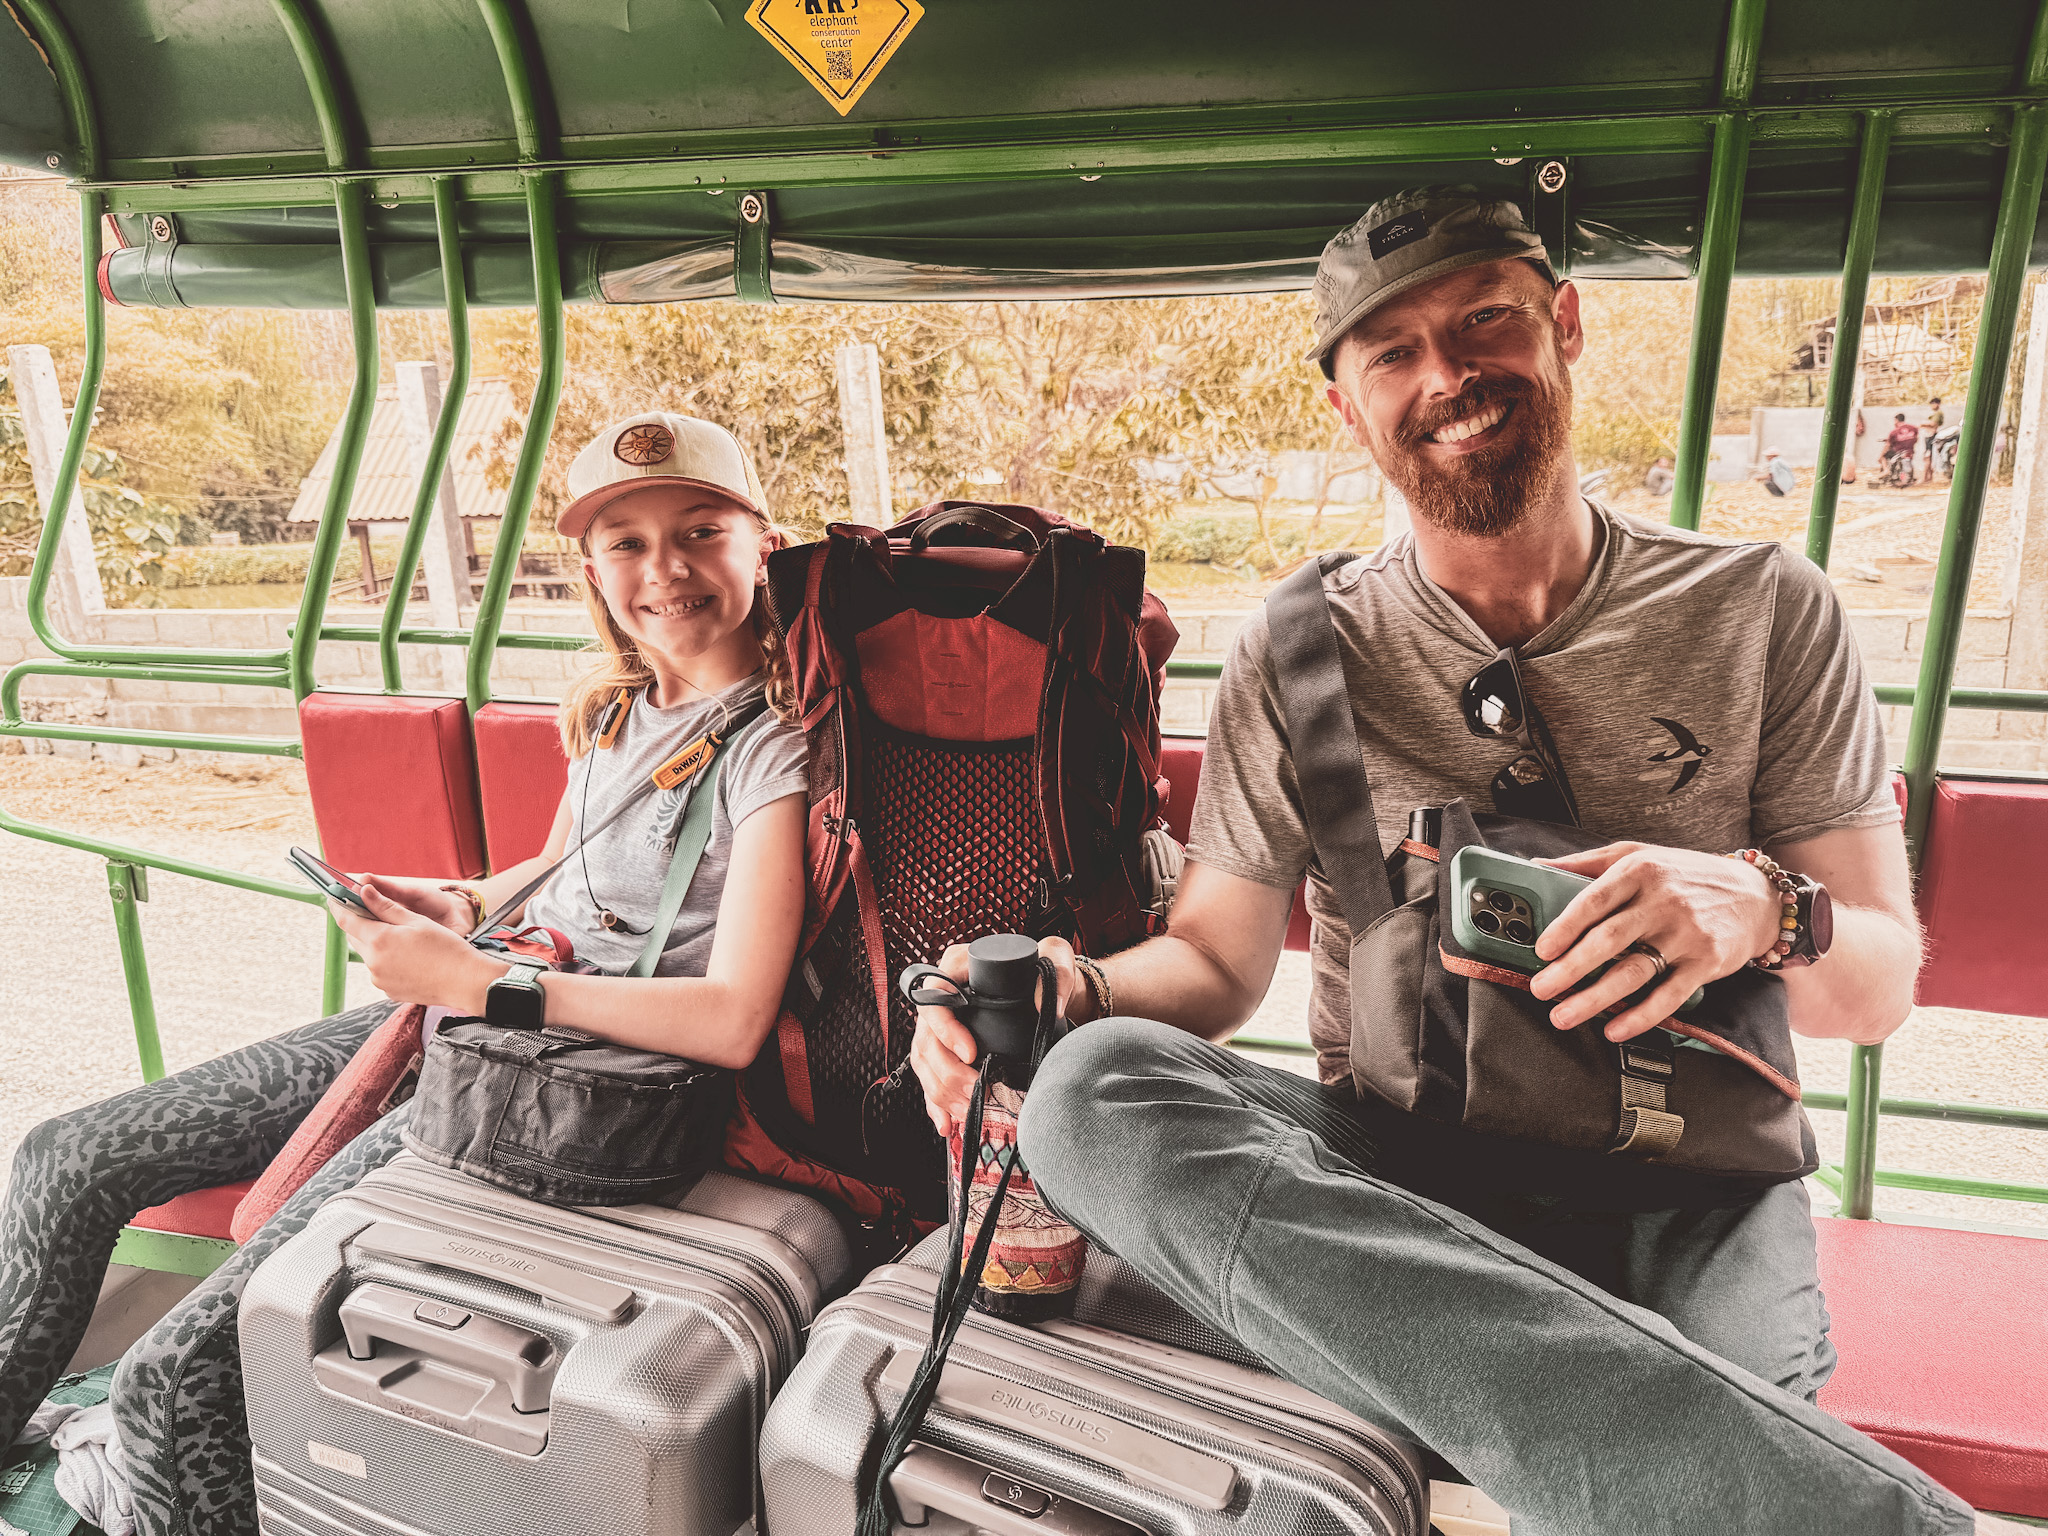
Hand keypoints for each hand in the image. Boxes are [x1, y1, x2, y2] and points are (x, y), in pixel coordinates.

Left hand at [332, 883, 504, 1010]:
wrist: (465, 982)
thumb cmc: (446, 948)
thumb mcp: (416, 920)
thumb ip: (386, 906)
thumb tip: (364, 891)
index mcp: (379, 940)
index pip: (347, 920)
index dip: (339, 906)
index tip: (334, 898)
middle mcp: (373, 963)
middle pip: (356, 938)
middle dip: (361, 924)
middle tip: (375, 913)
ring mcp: (379, 980)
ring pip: (369, 955)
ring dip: (377, 944)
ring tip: (403, 939)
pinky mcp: (388, 991)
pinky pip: (380, 970)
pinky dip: (387, 960)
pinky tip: (409, 957)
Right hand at [907, 935, 1085, 1137]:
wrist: (1045, 988)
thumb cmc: (1045, 967)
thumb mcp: (1055, 957)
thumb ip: (1057, 971)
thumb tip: (1046, 1006)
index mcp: (957, 965)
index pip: (934, 996)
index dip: (945, 1029)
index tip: (972, 1054)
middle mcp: (942, 993)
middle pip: (925, 1038)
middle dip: (948, 1073)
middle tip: (976, 1092)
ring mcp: (940, 1023)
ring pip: (924, 1062)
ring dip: (942, 1092)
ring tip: (968, 1110)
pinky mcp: (944, 1047)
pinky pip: (929, 1077)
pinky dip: (935, 1103)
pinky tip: (945, 1123)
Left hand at [1528, 842, 1779, 1041]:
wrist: (1757, 896)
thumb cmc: (1685, 875)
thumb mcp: (1638, 854)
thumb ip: (1587, 863)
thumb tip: (1536, 867)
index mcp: (1639, 870)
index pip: (1593, 900)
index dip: (1564, 927)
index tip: (1540, 950)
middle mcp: (1662, 901)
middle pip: (1608, 940)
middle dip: (1569, 969)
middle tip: (1540, 989)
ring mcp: (1686, 934)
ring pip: (1633, 972)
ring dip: (1594, 999)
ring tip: (1563, 1015)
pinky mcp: (1706, 962)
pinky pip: (1668, 995)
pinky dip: (1640, 1017)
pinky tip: (1614, 1029)